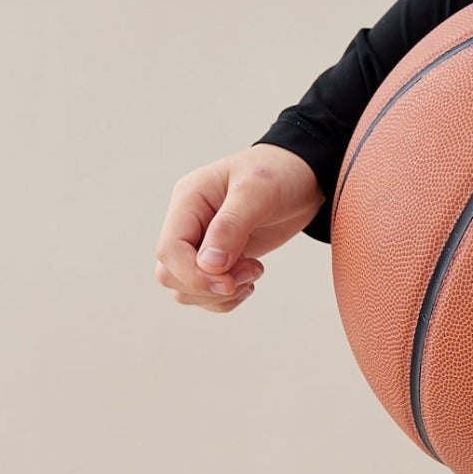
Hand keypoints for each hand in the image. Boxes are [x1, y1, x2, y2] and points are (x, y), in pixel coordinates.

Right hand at [155, 144, 323, 311]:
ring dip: (220, 295)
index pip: (169, 250)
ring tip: (254, 272)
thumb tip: (209, 265)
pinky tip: (250, 281)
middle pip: (170, 274)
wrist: (302, 178)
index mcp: (189, 200)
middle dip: (209, 286)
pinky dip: (226, 299)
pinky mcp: (218, 260)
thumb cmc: (280, 174)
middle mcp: (189, 224)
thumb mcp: (259, 190)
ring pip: (185, 290)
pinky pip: (205, 294)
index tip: (230, 281)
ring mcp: (201, 244)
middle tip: (251, 271)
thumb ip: (232, 226)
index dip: (193, 275)